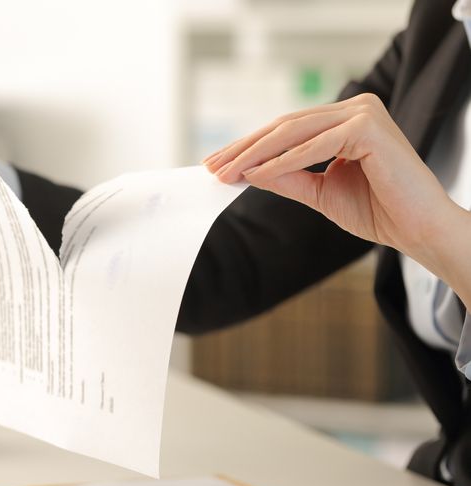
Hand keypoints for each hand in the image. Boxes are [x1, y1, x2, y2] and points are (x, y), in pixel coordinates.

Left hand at [204, 92, 470, 307]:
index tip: (217, 164)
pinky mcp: (369, 128)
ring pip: (294, 132)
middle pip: (284, 127)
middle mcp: (354, 109)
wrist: (417, 230)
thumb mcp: (319, 193)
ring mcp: (363, 113)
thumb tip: (248, 171)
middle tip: (212, 167)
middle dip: (244, 149)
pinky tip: (258, 174)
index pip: (285, 130)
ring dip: (256, 154)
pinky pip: (315, 145)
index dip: (248, 147)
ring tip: (227, 172)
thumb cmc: (378, 210)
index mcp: (344, 120)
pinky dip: (284, 161)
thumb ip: (286, 177)